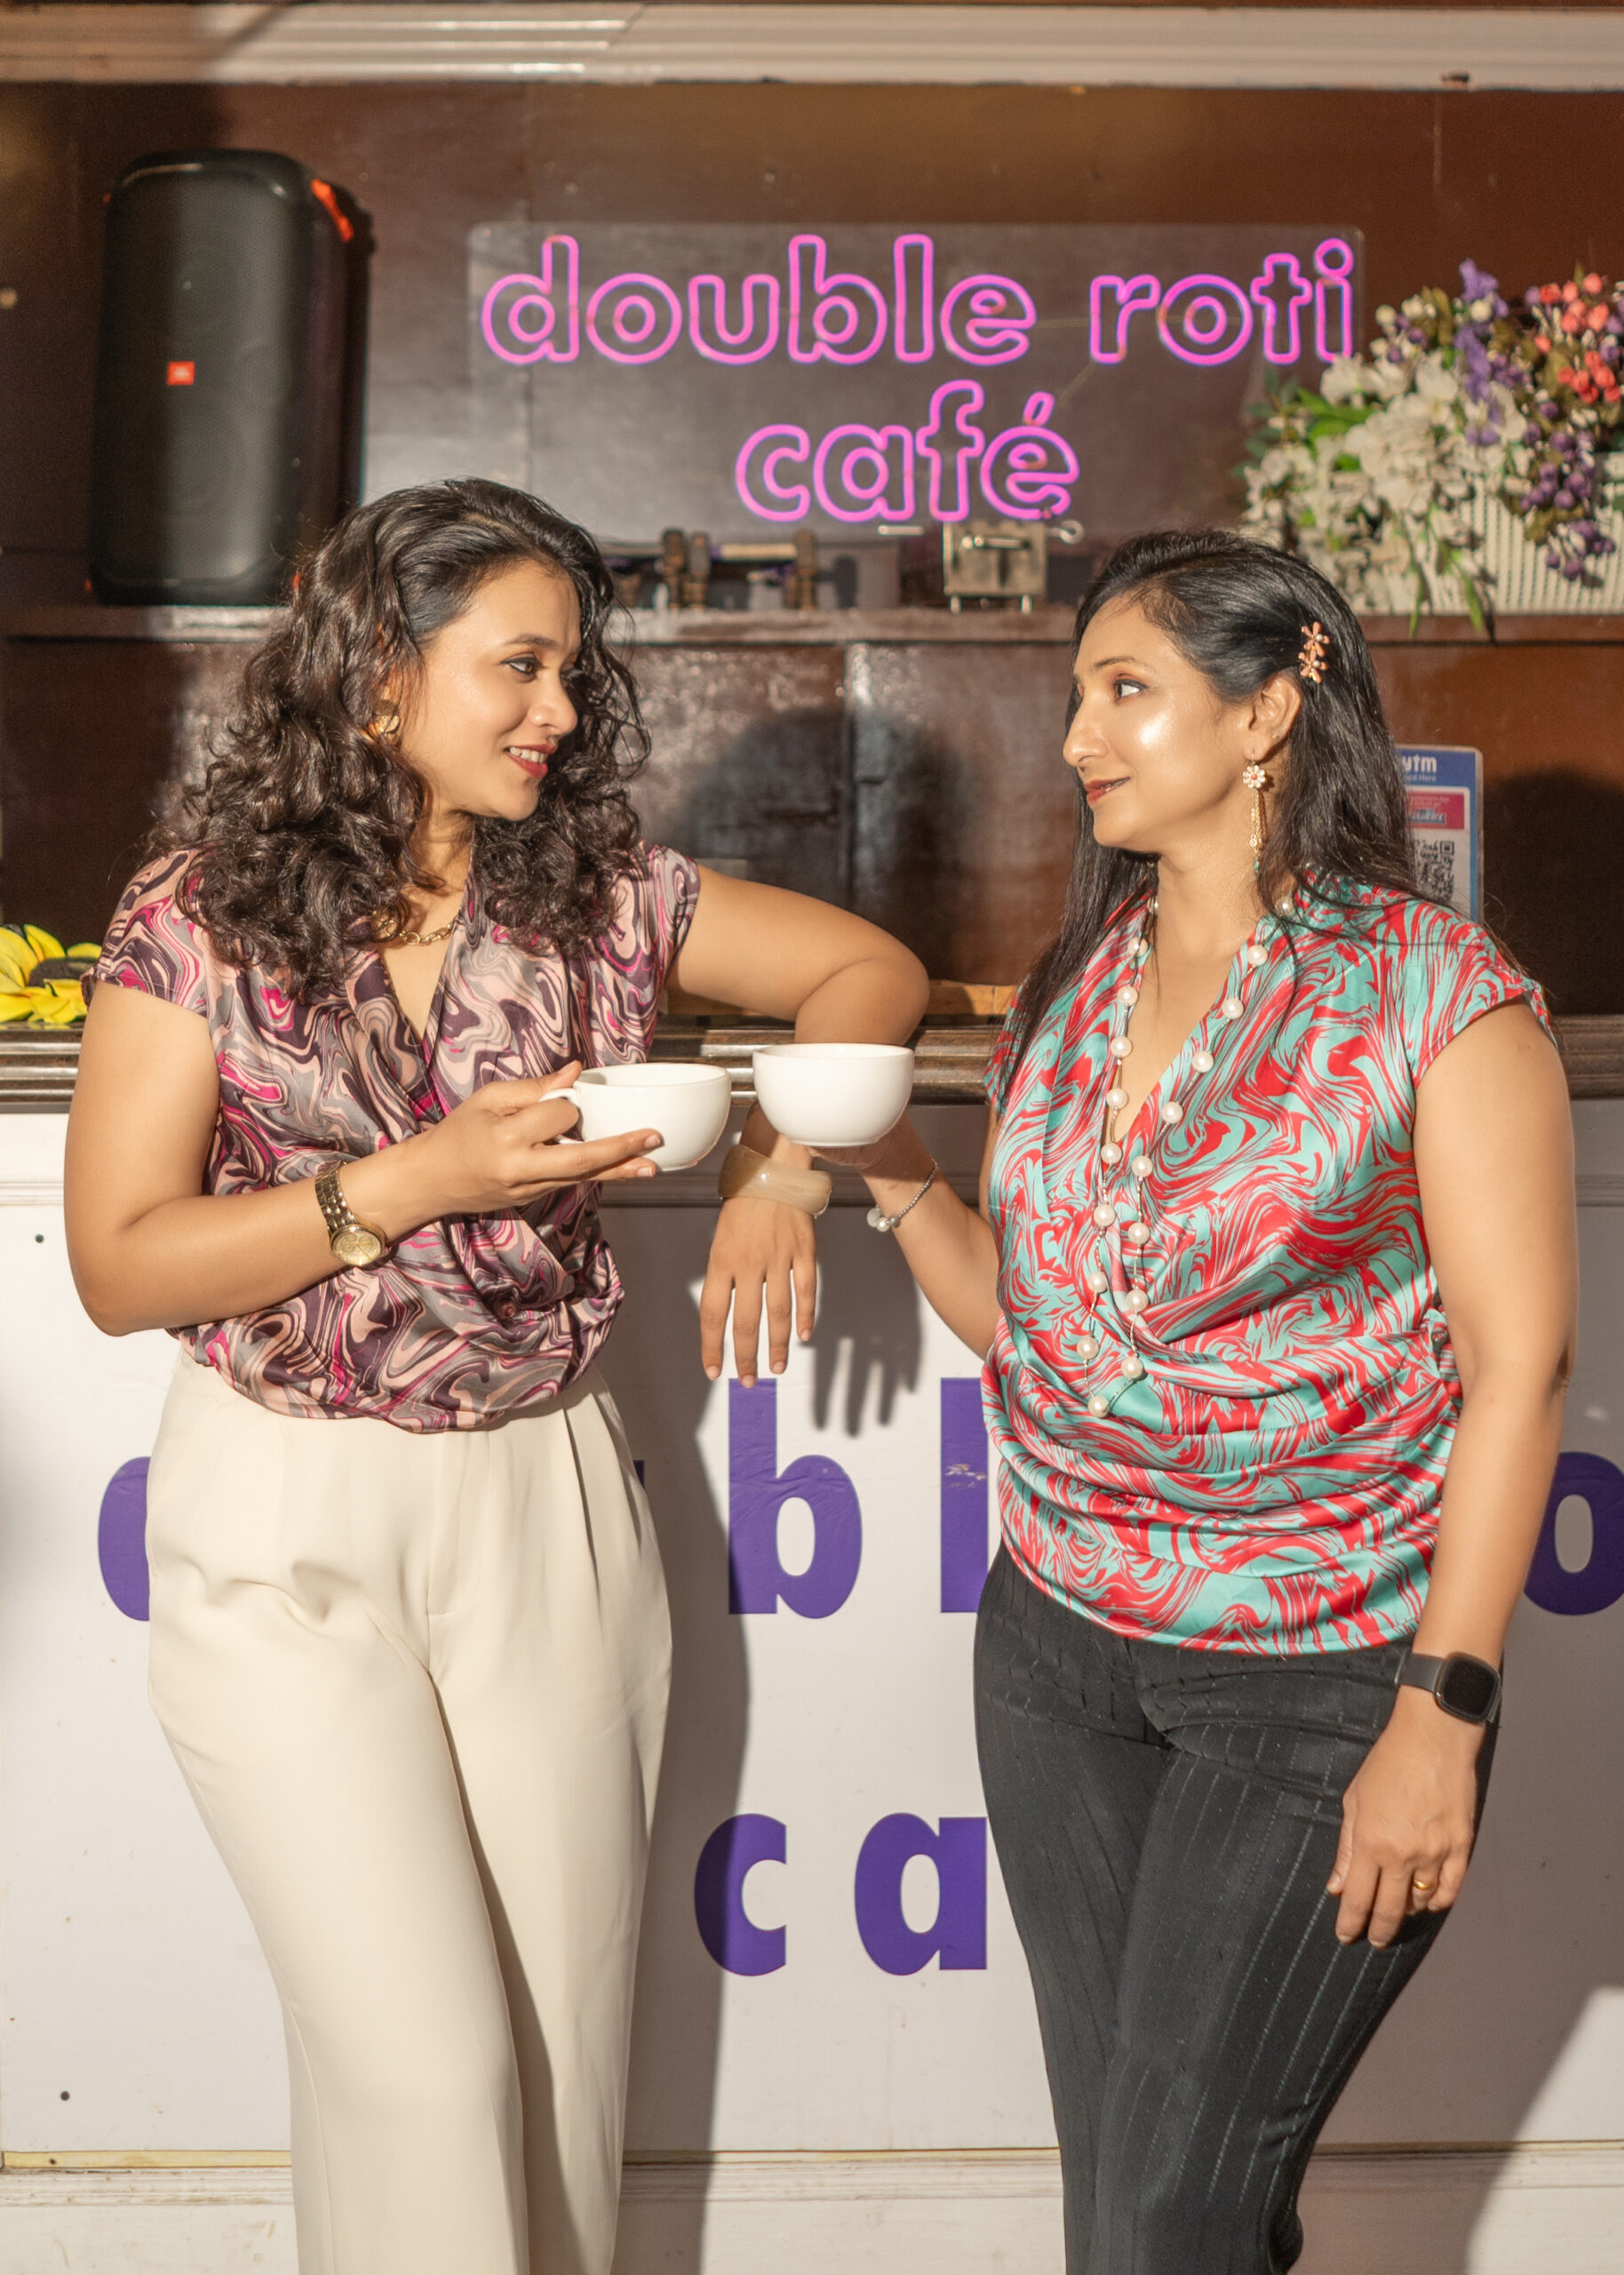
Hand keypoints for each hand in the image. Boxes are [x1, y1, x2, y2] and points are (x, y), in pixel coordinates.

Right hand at [381, 1061, 660, 1223]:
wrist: (431, 1181)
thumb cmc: (458, 1133)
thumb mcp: (488, 1099)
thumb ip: (534, 1087)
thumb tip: (575, 1071)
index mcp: (507, 1138)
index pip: (558, 1116)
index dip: (568, 1104)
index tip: (567, 1095)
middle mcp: (522, 1168)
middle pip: (581, 1159)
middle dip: (620, 1149)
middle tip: (653, 1139)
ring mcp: (529, 1189)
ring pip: (582, 1178)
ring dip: (620, 1170)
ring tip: (653, 1165)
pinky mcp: (533, 1199)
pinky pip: (571, 1183)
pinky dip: (598, 1175)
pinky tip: (624, 1169)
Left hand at [699, 1196, 816, 1385]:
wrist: (773, 1168)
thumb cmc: (743, 1202)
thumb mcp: (720, 1237)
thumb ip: (723, 1273)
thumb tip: (725, 1311)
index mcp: (721, 1260)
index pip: (713, 1314)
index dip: (712, 1346)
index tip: (714, 1370)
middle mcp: (748, 1263)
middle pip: (746, 1322)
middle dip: (745, 1357)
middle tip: (747, 1381)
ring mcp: (778, 1258)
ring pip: (778, 1313)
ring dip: (777, 1345)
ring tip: (776, 1368)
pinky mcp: (804, 1251)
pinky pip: (805, 1290)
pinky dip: (805, 1316)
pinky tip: (803, 1335)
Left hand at [1327, 1688, 1482, 1947]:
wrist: (1433, 1739)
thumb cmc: (1388, 1764)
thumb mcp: (1355, 1801)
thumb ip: (1347, 1848)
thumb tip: (1337, 1887)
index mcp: (1372, 1842)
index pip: (1358, 1899)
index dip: (1351, 1923)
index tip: (1346, 1936)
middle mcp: (1403, 1855)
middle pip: (1390, 1912)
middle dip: (1379, 1931)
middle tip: (1374, 1940)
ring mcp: (1436, 1854)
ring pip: (1421, 1903)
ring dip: (1407, 1912)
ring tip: (1398, 1912)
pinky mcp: (1461, 1847)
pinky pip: (1449, 1890)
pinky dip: (1437, 1902)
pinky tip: (1427, 1901)